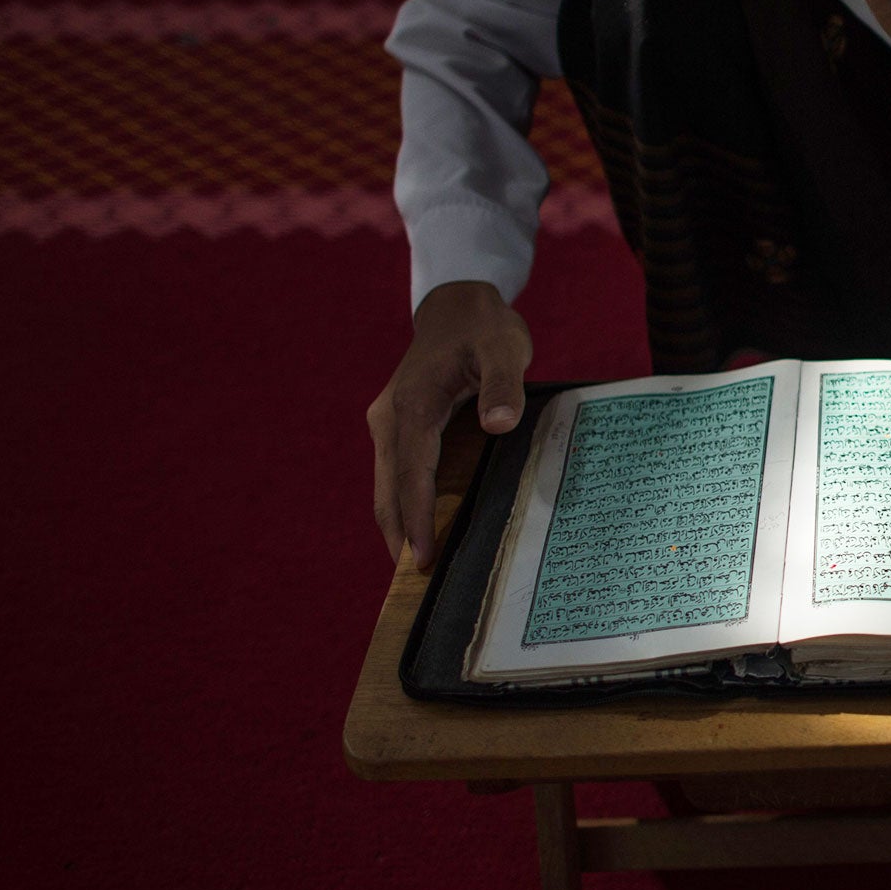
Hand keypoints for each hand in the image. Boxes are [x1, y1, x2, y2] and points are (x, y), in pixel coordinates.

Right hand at [367, 280, 532, 571]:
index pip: (410, 475)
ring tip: (418, 568)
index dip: (415, 520)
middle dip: (400, 535)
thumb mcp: (503, 349)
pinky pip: (396, 473)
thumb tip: (499, 425)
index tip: (422, 559)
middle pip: (388, 490)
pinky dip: (404, 503)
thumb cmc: (484, 328)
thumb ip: (503, 385)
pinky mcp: (396, 425)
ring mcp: (388, 422)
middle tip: (418, 584)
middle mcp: (389, 419)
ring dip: (398, 523)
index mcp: (412, 406)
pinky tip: (420, 529)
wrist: (457, 305)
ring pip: (387, 485)